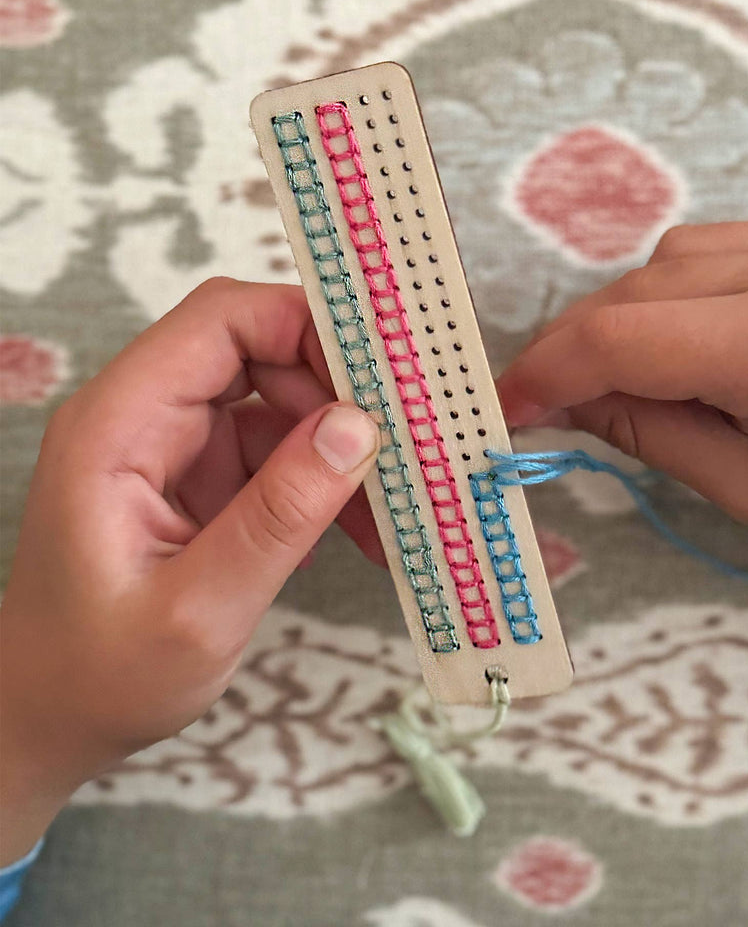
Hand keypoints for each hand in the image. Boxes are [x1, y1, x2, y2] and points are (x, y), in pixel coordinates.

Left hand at [0, 279, 380, 861]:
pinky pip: (277, 450)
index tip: (383, 374)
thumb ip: (278, 515)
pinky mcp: (201, 477)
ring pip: (279, 400)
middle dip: (338, 393)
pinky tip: (358, 528)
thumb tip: (357, 428)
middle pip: (259, 350)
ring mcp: (175, 445)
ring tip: (388, 508)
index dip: (306, 325)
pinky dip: (324, 481)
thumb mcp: (200, 610)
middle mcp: (145, 416)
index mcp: (120, 424)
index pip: (222, 320)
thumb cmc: (101, 677)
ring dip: (339, 445)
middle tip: (403, 446)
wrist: (51, 720)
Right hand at [499, 211, 747, 605]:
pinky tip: (710, 335)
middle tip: (564, 400)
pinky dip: (694, 285)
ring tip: (644, 375)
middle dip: (587, 343)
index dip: (548, 369)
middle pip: (642, 286)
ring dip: (639, 311)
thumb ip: (651, 431)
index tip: (508, 402)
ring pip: (680, 254)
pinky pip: (735, 243)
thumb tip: (569, 398)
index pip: (623, 339)